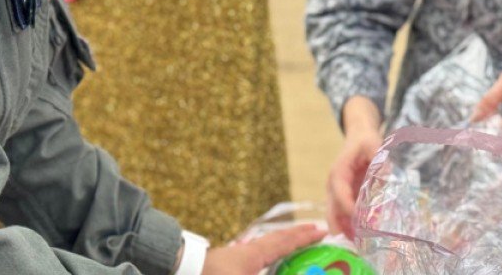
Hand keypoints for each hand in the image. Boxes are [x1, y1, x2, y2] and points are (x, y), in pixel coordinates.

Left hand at [202, 224, 324, 274]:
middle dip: (297, 236)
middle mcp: (246, 253)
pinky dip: (268, 258)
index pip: (285, 242)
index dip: (305, 237)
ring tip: (296, 248)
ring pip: (266, 250)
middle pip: (277, 240)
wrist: (178, 270)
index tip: (323, 231)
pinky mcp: (227, 268)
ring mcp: (236, 260)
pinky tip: (268, 264)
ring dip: (283, 247)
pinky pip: (256, 259)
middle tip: (315, 232)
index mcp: (253, 254)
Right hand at [327, 96, 383, 238]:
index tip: (361, 220)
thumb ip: (380, 163)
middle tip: (356, 241)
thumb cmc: (365, 141)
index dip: (348, 207)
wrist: (359, 136)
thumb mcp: (375, 146)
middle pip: (332, 208)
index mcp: (338, 171)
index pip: (339, 192)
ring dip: (345, 229)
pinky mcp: (344, 196)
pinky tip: (360, 237)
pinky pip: (342, 214)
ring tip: (360, 244)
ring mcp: (337, 191)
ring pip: (335, 214)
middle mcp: (333, 184)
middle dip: (342, 225)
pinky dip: (349, 226)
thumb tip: (384, 182)